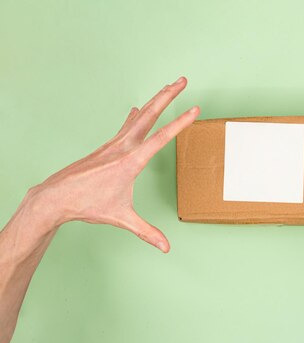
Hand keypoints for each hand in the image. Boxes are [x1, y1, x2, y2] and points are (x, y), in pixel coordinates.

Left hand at [29, 77, 198, 251]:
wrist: (55, 196)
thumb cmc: (87, 205)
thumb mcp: (121, 218)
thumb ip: (146, 232)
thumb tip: (166, 247)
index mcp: (130, 162)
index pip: (161, 138)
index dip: (181, 123)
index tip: (195, 109)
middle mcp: (122, 147)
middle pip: (150, 115)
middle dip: (168, 96)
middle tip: (183, 81)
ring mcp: (113, 144)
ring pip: (139, 116)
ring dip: (155, 100)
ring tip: (168, 88)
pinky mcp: (107, 147)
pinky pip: (127, 125)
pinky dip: (136, 114)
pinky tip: (137, 109)